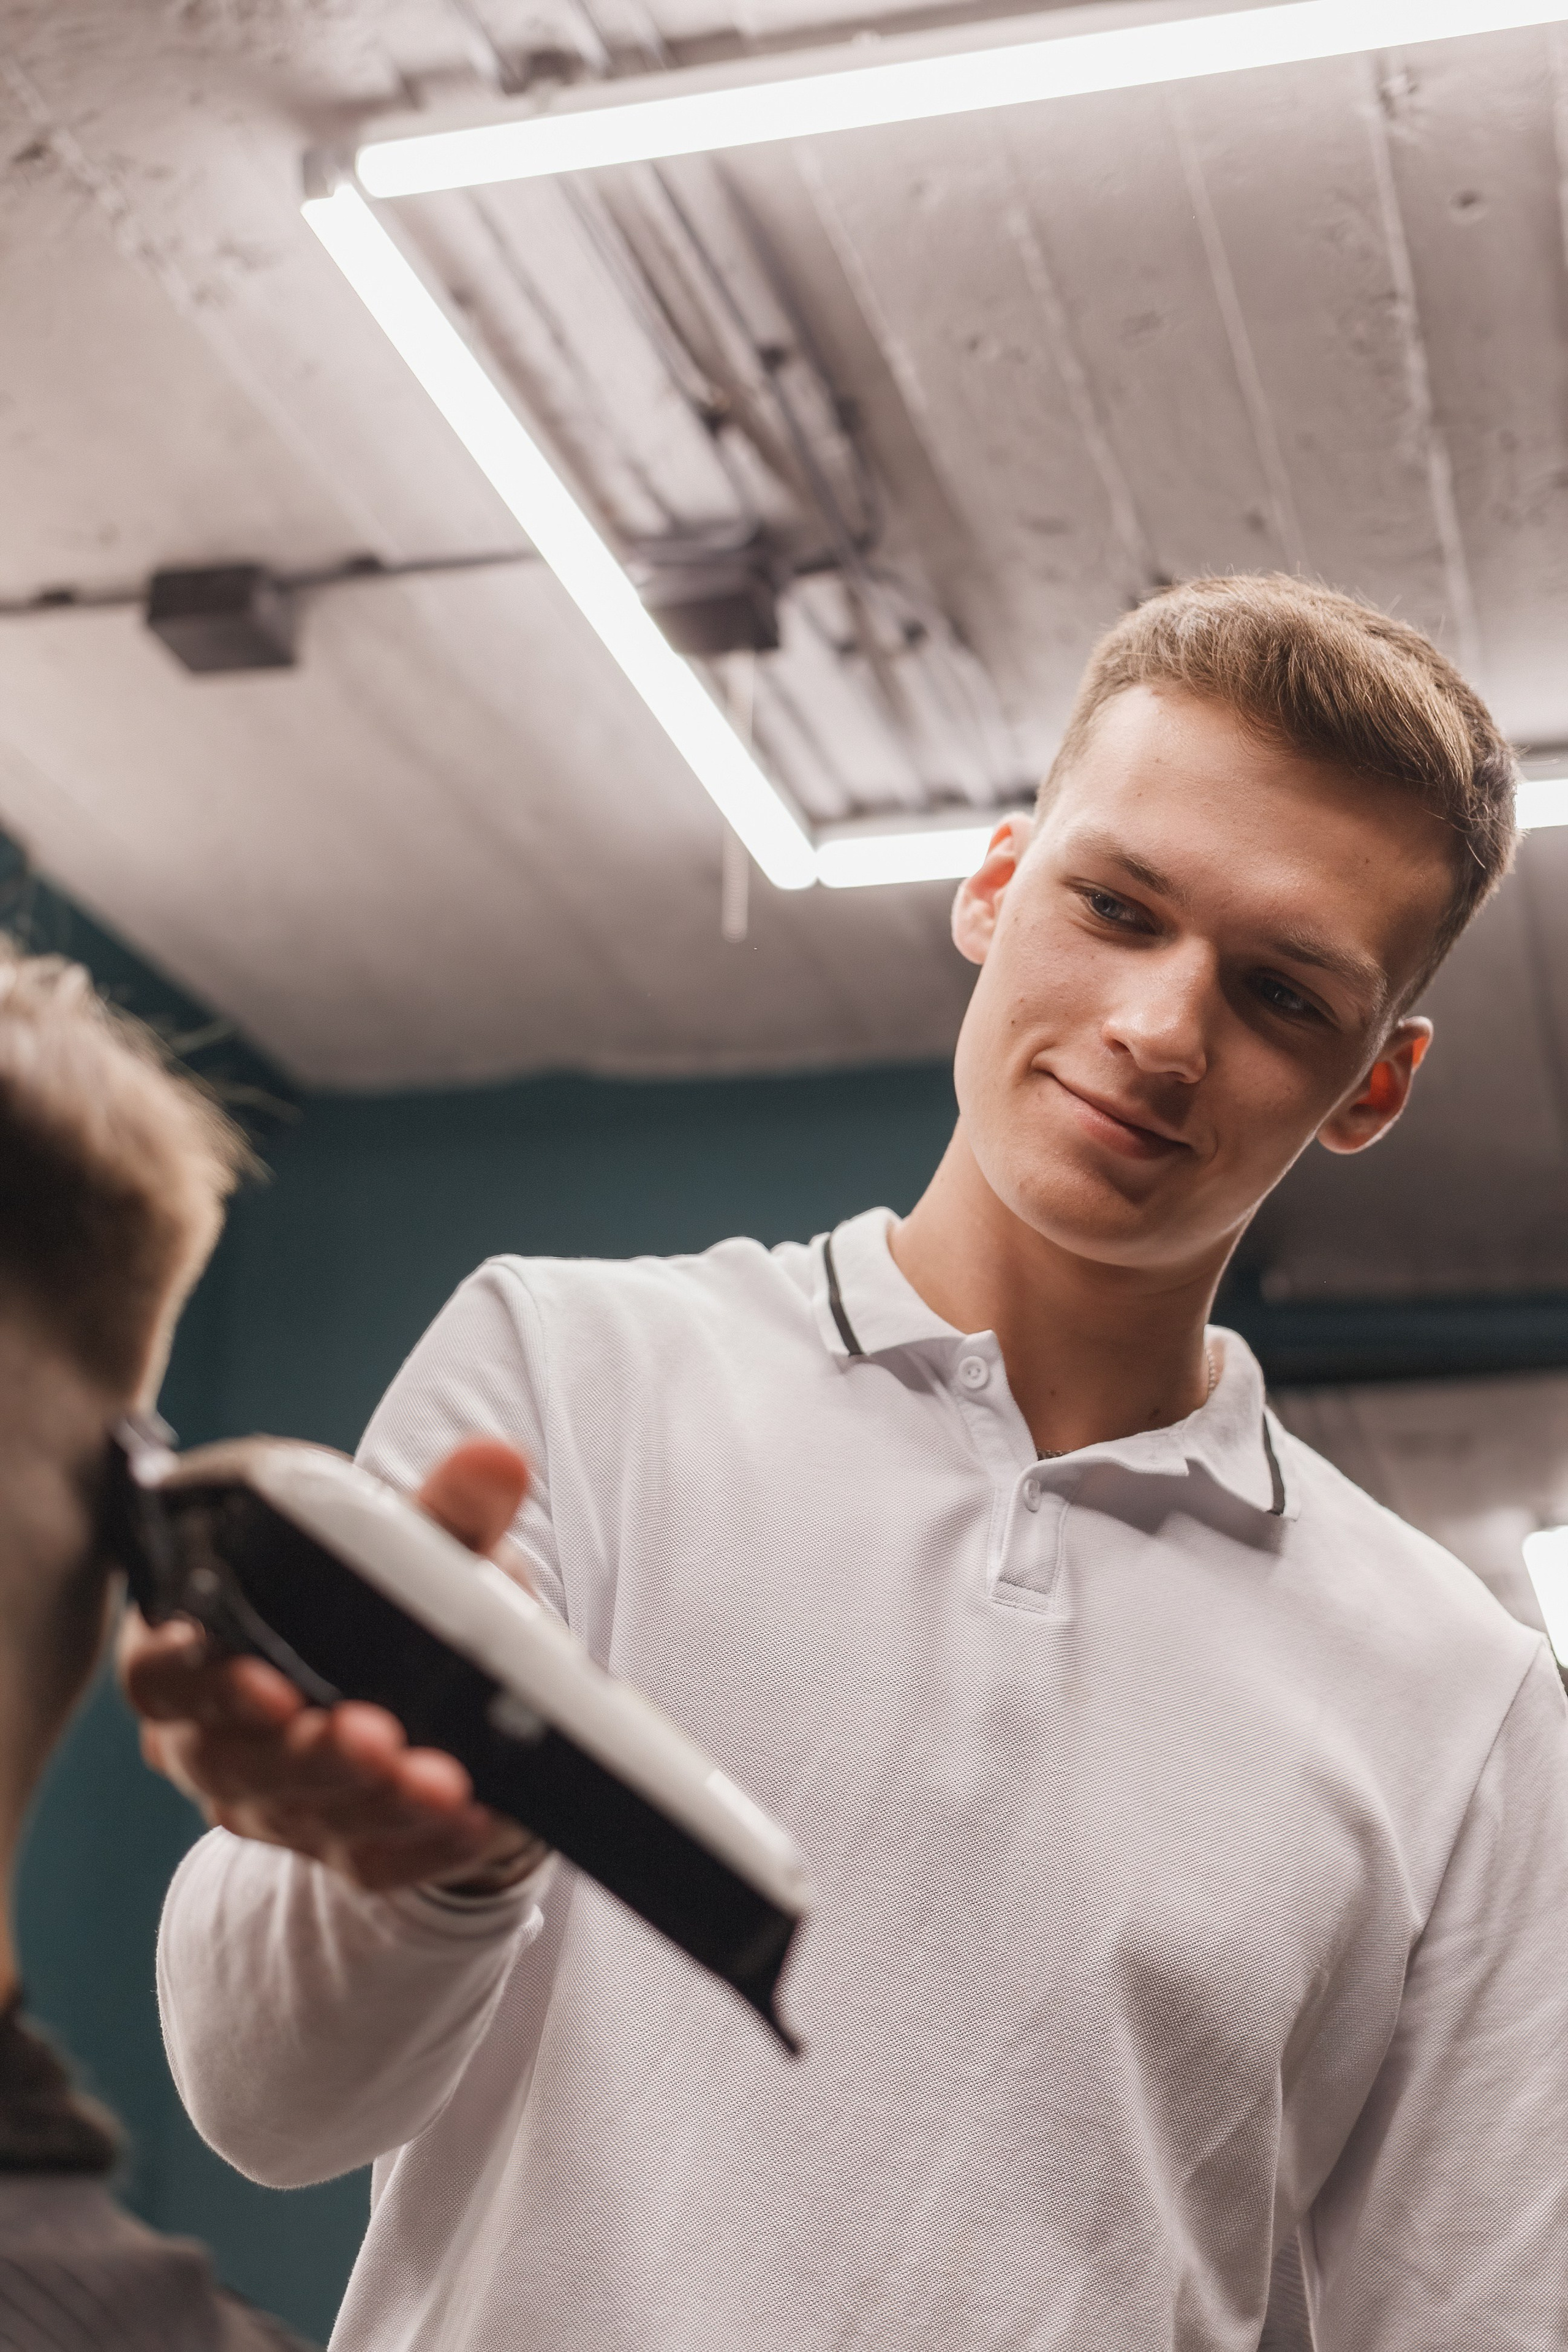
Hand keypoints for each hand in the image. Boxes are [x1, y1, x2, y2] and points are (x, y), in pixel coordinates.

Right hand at [118, 1439, 550, 1895]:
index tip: (266, 1682)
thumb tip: (498, 1460)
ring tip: (438, 1780)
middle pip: (229, 1761)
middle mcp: (213, 1735)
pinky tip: (475, 1819)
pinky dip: (425, 1845)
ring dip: (372, 1802)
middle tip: (373, 1736)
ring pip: (299, 1817)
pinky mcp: (337, 1845)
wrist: (447, 1673)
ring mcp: (270, 1801)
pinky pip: (371, 1863)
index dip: (201, 1683)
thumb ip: (448, 1505)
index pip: (160, 1675)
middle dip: (305, 1755)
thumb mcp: (419, 1541)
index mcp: (199, 1644)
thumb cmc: (395, 1592)